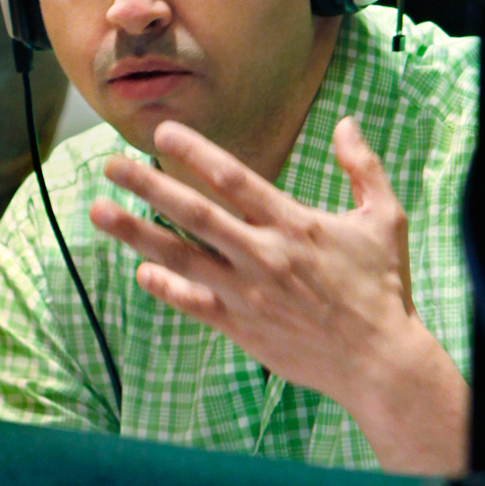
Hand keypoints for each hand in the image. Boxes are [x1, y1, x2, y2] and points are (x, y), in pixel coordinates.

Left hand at [91, 117, 465, 452]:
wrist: (379, 362)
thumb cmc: (384, 289)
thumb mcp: (384, 219)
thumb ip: (363, 168)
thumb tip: (345, 123)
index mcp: (294, 224)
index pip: (234, 179)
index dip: (196, 153)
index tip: (163, 133)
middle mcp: (263, 256)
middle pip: (194, 214)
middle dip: (148, 186)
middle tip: (111, 166)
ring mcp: (247, 294)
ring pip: (181, 257)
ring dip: (137, 234)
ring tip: (100, 213)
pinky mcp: (242, 328)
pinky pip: (194, 303)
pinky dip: (165, 288)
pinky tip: (140, 271)